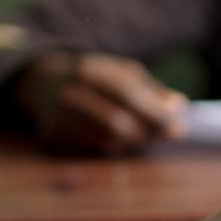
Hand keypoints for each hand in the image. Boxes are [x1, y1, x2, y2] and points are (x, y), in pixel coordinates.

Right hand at [16, 51, 186, 153]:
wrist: (42, 82)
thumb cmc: (93, 77)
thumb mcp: (122, 71)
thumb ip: (151, 88)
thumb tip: (178, 106)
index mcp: (89, 71)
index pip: (128, 94)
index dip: (156, 112)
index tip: (178, 124)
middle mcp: (69, 94)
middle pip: (116, 122)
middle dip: (148, 131)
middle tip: (169, 134)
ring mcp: (57, 118)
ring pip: (106, 140)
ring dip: (135, 142)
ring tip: (147, 134)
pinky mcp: (53, 138)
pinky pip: (94, 150)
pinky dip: (115, 147)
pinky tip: (124, 139)